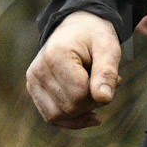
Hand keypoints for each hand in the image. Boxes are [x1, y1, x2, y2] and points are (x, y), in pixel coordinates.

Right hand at [25, 11, 120, 128]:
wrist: (77, 26)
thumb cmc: (95, 36)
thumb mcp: (108, 47)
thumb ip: (107, 72)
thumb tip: (104, 100)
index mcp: (55, 56)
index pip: (79, 94)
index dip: (100, 92)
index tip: (114, 77)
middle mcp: (38, 70)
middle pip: (69, 107)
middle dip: (93, 101)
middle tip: (108, 82)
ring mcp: (32, 81)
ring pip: (57, 116)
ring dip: (83, 111)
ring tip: (96, 90)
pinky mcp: (34, 89)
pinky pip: (51, 116)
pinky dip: (71, 119)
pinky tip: (90, 115)